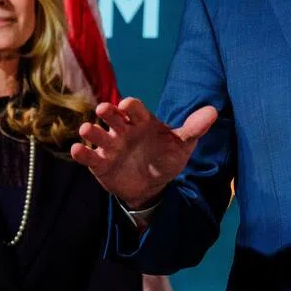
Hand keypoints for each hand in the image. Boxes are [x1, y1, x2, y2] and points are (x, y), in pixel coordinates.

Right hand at [70, 97, 217, 208]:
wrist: (153, 184)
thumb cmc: (166, 157)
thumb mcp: (182, 145)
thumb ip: (194, 128)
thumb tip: (213, 111)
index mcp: (142, 121)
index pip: (134, 109)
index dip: (130, 107)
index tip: (127, 106)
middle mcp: (123, 130)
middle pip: (112, 117)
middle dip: (108, 113)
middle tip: (104, 110)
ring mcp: (110, 146)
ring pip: (97, 134)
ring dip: (92, 131)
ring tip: (88, 130)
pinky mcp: (100, 164)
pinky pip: (89, 157)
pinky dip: (81, 153)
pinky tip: (77, 150)